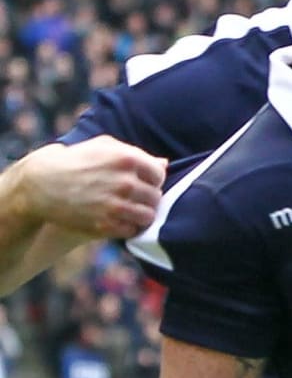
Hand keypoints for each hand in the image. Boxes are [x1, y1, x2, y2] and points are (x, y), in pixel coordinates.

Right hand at [14, 136, 166, 237]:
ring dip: (142, 214)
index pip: (160, 175)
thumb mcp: (105, 147)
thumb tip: (165, 164)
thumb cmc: (77, 160)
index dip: (152, 179)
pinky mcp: (104, 224)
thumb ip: (137, 154)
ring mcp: (114, 205)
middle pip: (156, 196)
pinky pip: (131, 230)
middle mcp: (124, 182)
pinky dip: (128, 227)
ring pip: (148, 216)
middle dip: (148, 198)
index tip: (143, 182)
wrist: (42, 184)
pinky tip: (120, 220)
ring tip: (131, 211)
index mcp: (127, 159)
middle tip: (136, 198)